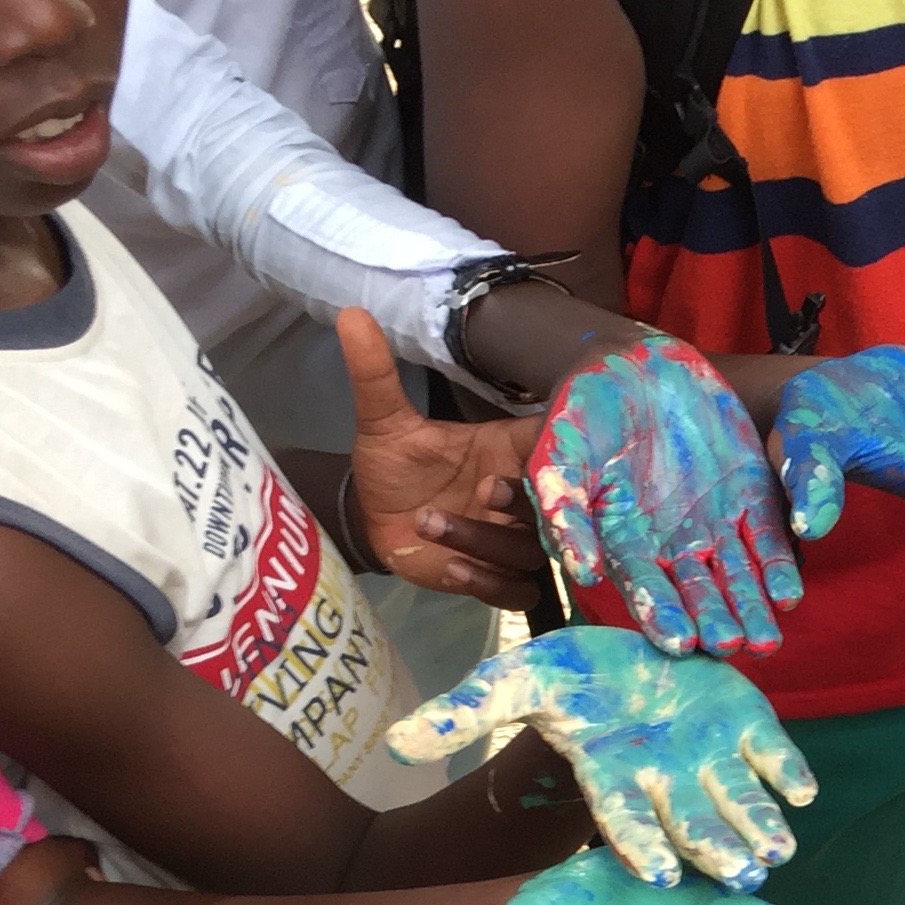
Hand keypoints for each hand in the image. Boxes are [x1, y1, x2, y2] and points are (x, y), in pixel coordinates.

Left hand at [336, 309, 547, 607]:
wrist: (372, 519)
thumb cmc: (391, 466)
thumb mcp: (382, 421)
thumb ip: (375, 374)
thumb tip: (351, 314)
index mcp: (508, 452)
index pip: (553, 450)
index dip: (553, 454)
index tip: (525, 453)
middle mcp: (519, 499)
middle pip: (550, 506)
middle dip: (522, 503)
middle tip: (484, 491)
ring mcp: (510, 541)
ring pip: (528, 550)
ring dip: (485, 541)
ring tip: (432, 523)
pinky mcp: (496, 578)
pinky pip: (514, 590)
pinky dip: (488, 582)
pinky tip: (451, 568)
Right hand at [389, 629, 813, 891]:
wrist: (629, 640)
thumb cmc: (571, 672)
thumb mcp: (518, 678)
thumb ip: (468, 712)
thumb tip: (397, 744)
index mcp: (612, 775)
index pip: (623, 819)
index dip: (640, 845)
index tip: (659, 875)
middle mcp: (666, 779)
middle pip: (691, 823)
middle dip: (713, 849)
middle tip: (739, 877)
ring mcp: (711, 757)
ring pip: (739, 802)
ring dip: (759, 827)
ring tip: (776, 852)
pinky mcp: (748, 729)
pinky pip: (774, 757)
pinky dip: (788, 773)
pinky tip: (804, 792)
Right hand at [529, 335, 802, 656]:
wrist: (635, 364)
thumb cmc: (584, 411)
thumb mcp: (560, 453)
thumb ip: (564, 510)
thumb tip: (580, 572)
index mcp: (623, 542)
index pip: (645, 588)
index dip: (661, 614)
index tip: (679, 641)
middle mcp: (671, 545)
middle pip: (696, 594)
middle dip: (713, 622)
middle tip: (730, 647)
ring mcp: (713, 524)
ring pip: (736, 577)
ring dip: (751, 609)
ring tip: (767, 642)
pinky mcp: (750, 497)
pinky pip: (767, 539)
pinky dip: (778, 567)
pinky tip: (790, 594)